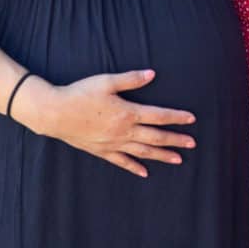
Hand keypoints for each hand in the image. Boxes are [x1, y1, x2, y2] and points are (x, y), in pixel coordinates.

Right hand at [15, 69, 196, 176]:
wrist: (55, 113)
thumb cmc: (81, 93)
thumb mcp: (106, 81)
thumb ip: (131, 79)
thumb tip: (152, 74)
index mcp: (127, 112)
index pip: (159, 116)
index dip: (176, 117)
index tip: (191, 119)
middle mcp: (123, 131)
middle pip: (156, 137)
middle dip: (175, 140)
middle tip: (192, 143)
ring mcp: (113, 144)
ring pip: (143, 152)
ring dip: (162, 156)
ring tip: (178, 159)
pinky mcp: (102, 151)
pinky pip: (122, 162)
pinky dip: (135, 167)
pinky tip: (145, 173)